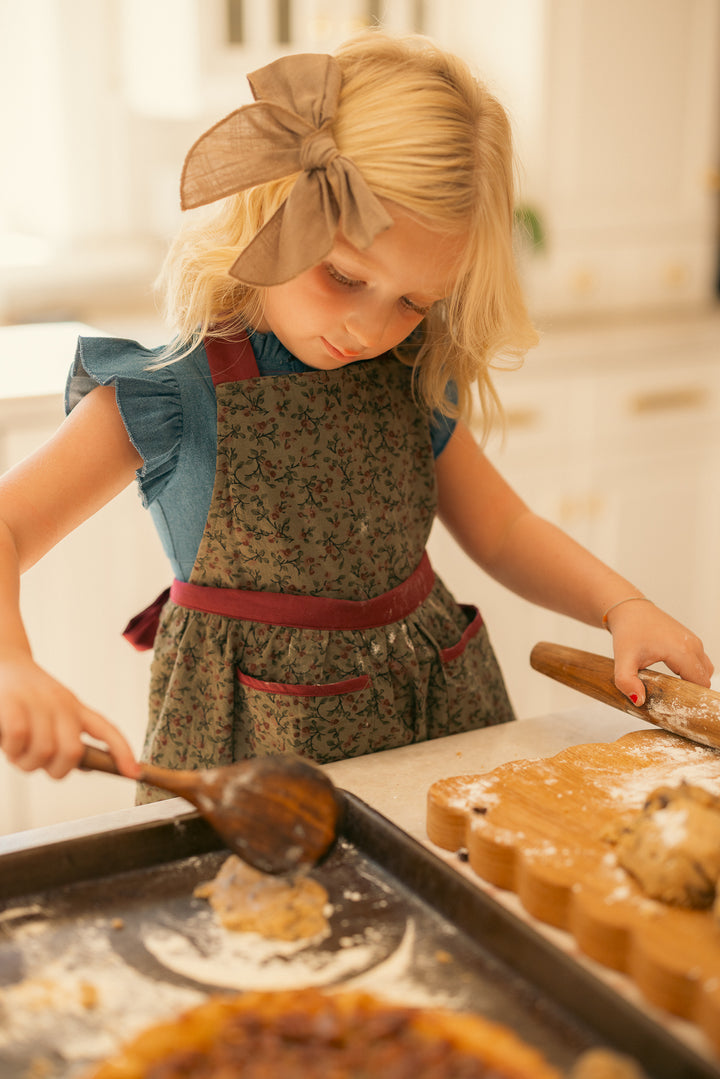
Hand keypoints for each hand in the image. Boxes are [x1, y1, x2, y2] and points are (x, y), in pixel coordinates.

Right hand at [0, 651, 138, 779]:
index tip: (135, 773)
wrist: (2, 660)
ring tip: (15, 753)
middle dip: (54, 770)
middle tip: (35, 764)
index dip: (123, 753)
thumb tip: (87, 767)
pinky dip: (12, 749)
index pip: (108, 731)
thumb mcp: (54, 714)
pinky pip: (19, 736)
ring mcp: (39, 702)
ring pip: (44, 751)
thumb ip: (68, 738)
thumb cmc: (25, 697)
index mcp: (76, 709)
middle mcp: (63, 704)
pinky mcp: (13, 701)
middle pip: (72, 752)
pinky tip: (7, 744)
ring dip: (25, 763)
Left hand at [607, 600, 713, 704]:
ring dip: (692, 681)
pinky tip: (673, 677)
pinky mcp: (691, 640)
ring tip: (672, 689)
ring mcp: (694, 641)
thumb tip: (638, 700)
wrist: (629, 609)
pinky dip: (691, 672)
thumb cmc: (628, 631)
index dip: (692, 697)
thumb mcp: (623, 659)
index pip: (700, 683)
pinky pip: (699, 662)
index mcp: (682, 651)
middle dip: (691, 692)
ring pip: (703, 670)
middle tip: (672, 700)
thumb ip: (627, 682)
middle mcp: (693, 645)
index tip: (677, 705)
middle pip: (704, 679)